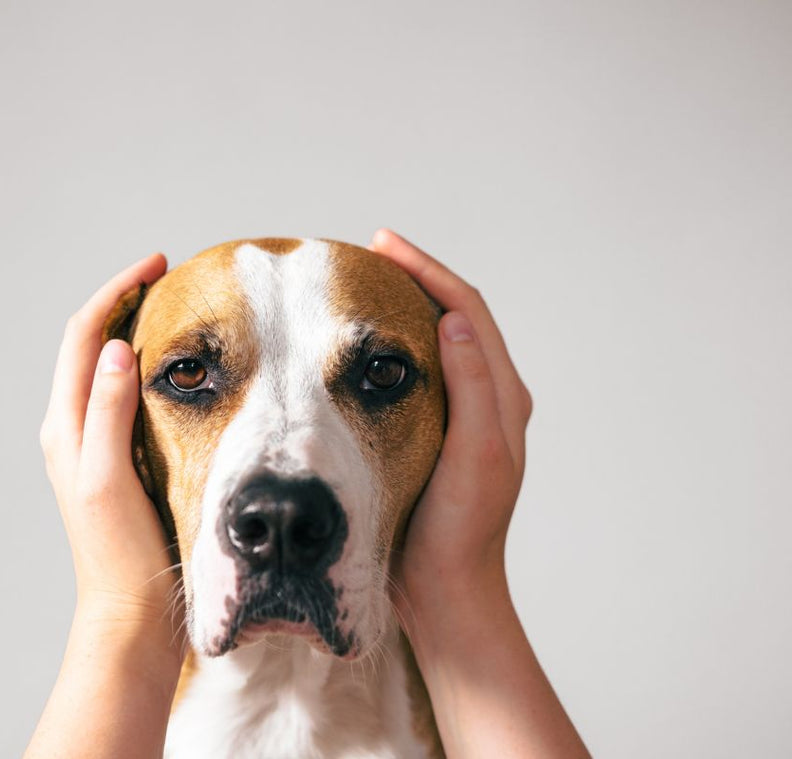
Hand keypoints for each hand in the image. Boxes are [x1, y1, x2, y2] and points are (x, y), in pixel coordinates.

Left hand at [39, 252, 180, 643]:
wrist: (128, 612)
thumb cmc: (122, 553)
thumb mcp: (111, 478)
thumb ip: (108, 412)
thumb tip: (115, 349)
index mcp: (65, 427)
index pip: (84, 337)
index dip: (116, 292)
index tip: (158, 265)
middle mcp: (71, 430)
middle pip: (89, 345)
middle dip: (123, 302)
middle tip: (168, 278)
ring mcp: (90, 445)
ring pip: (104, 368)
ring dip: (131, 331)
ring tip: (171, 310)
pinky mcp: (113, 460)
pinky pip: (120, 396)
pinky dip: (142, 367)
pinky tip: (175, 371)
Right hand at [372, 230, 588, 758]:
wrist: (446, 589)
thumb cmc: (460, 529)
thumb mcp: (475, 455)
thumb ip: (474, 387)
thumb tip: (453, 320)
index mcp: (503, 397)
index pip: (467, 311)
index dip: (428, 271)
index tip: (383, 245)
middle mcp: (488, 399)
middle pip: (454, 316)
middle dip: (416, 278)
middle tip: (370, 253)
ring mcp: (462, 415)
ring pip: (436, 342)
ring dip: (405, 307)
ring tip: (365, 286)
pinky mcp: (436, 432)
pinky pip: (417, 372)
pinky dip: (393, 346)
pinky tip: (362, 347)